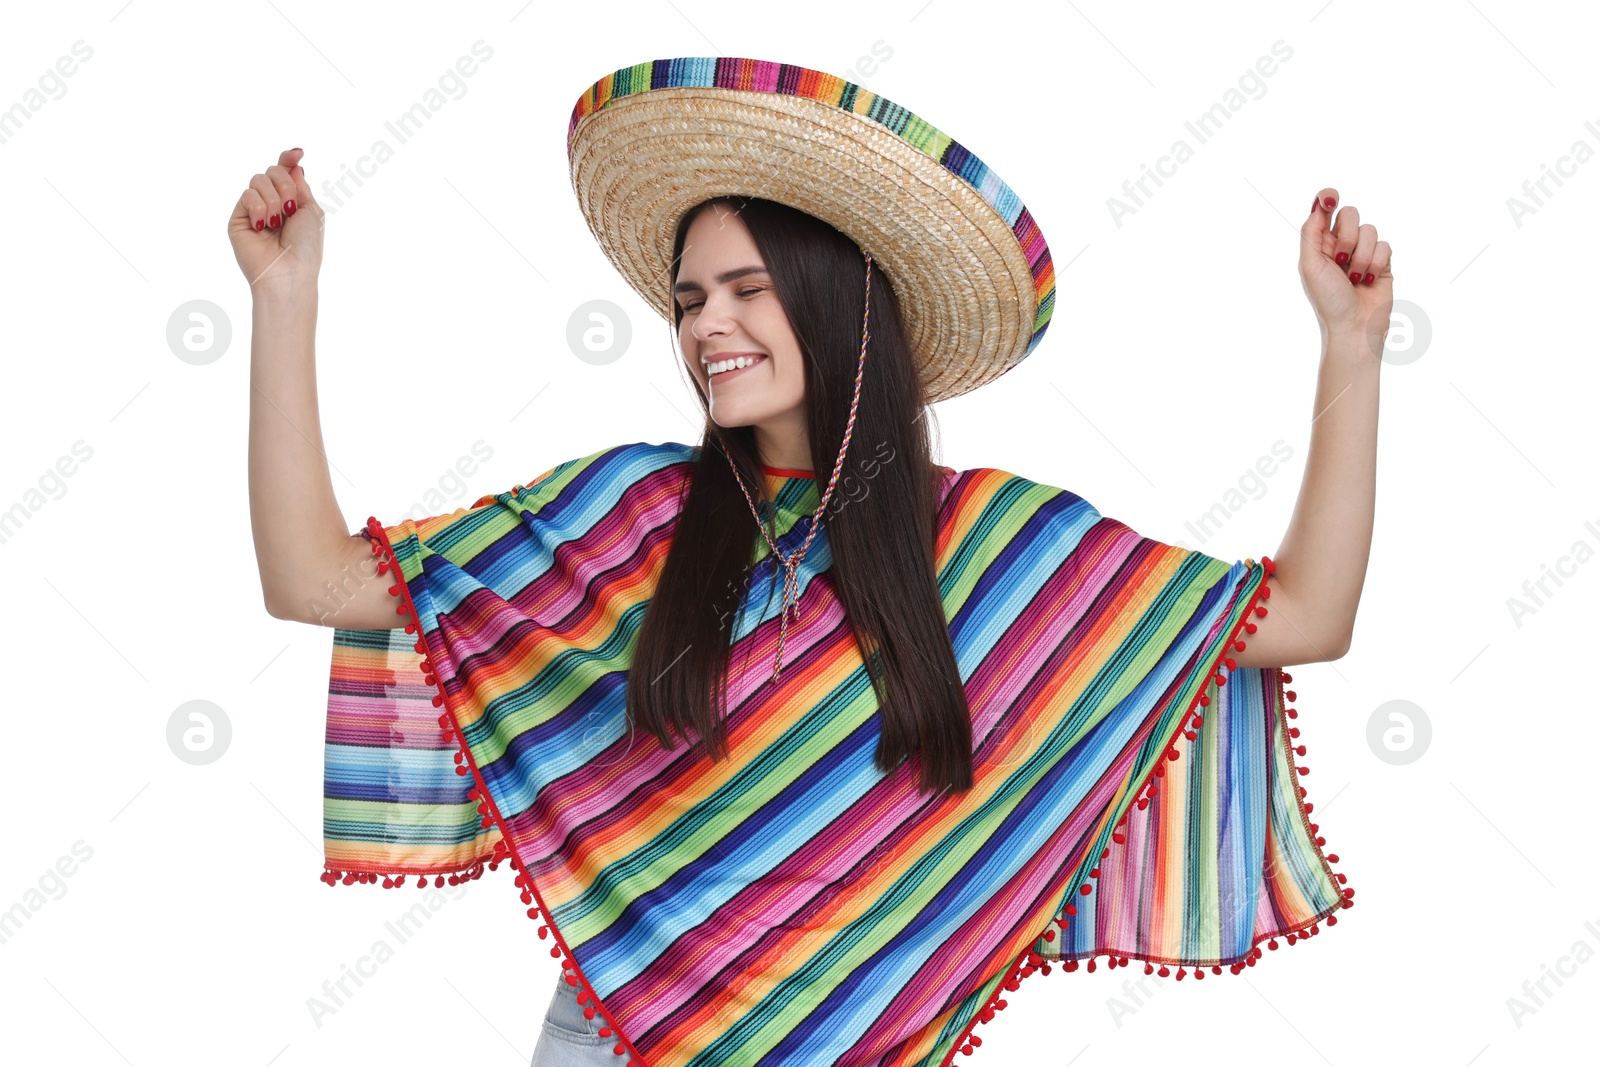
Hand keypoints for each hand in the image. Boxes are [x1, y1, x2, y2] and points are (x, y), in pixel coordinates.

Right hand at [227, 147, 323, 293]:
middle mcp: (273, 204)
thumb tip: (294, 164)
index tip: (297, 153)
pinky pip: (246, 195)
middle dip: (285, 185)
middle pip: (273, 171)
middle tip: (291, 209)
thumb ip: (301, 186)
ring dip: (273, 199)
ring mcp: (255, 211)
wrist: (289, 272)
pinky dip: (259, 208)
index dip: (288, 159)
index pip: (286, 172)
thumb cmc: (305, 248)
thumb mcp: (311, 212)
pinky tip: (263, 226)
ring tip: (278, 222)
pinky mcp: (239, 218)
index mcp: (292, 203)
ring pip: (258, 180)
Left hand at [1299, 188, 1392, 344]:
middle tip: (1341, 260)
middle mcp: (1341, 244)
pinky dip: (1376, 263)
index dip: (1328, 197)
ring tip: (1355, 278)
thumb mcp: (1310, 265)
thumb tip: (1318, 205)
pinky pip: (1385, 245)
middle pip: (1350, 214)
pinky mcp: (1382, 262)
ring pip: (1370, 230)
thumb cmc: (1328, 300)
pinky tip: (1368, 280)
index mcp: (1319, 244)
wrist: (1354, 327)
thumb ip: (1311, 233)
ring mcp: (1363, 252)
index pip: (1324, 209)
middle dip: (1348, 236)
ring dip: (1362, 256)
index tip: (1330, 200)